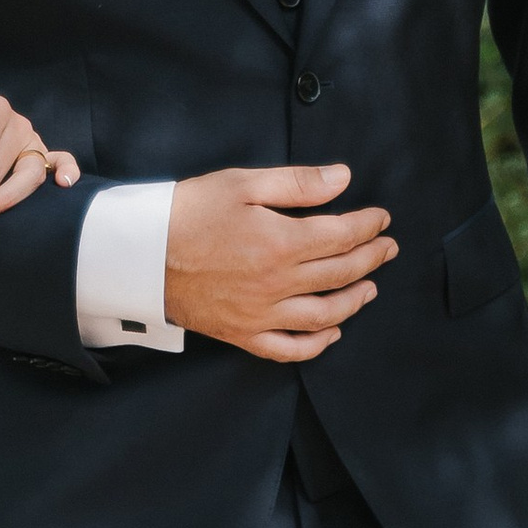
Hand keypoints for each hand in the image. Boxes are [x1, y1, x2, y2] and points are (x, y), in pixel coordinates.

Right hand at [162, 164, 396, 362]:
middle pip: (340, 273)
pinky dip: (317, 344)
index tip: (382, 218)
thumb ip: (298, 183)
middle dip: (371, 258)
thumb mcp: (242, 184)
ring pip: (325, 314)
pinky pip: (289, 349)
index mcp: (281, 243)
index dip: (369, 226)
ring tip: (370, 287)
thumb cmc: (188, 213)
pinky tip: (333, 331)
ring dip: (355, 300)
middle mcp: (278, 284)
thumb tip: (344, 179)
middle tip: (387, 248)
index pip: (343, 236)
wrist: (139, 254)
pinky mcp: (243, 333)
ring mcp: (261, 314)